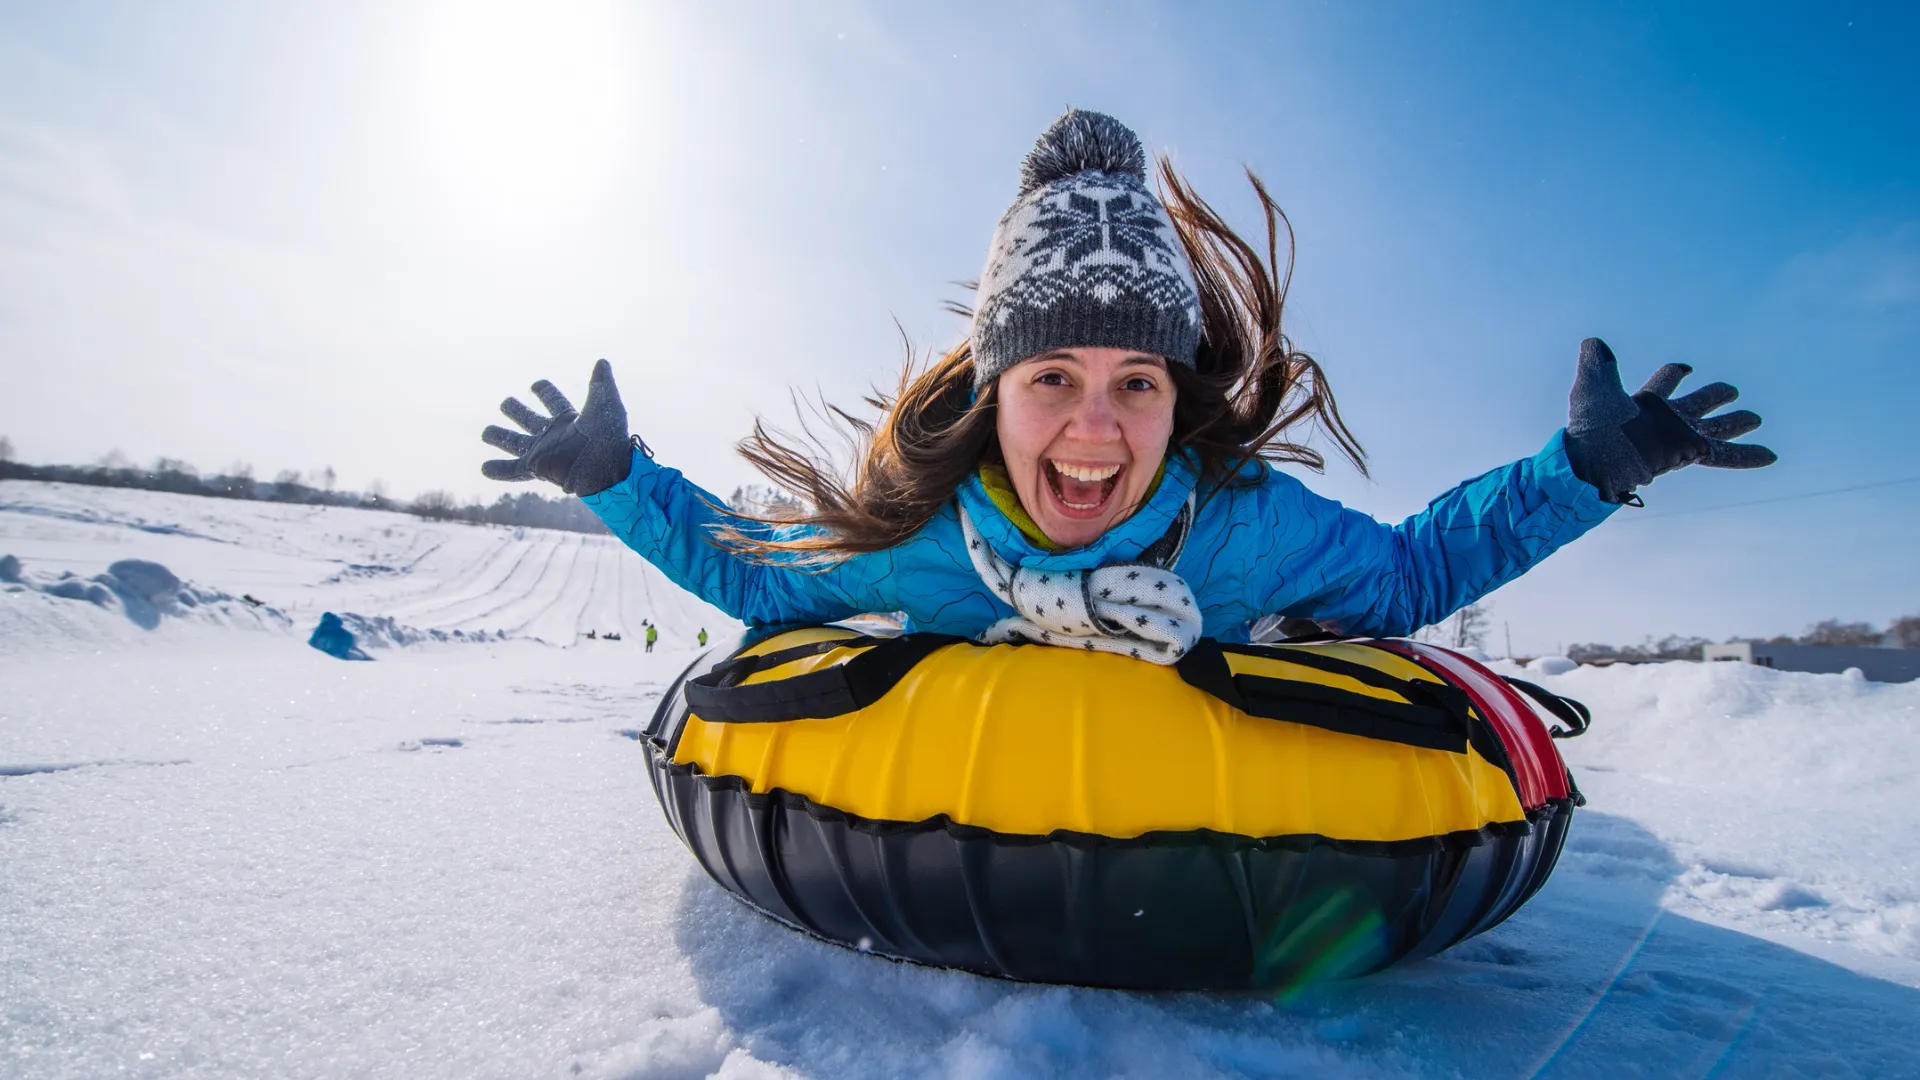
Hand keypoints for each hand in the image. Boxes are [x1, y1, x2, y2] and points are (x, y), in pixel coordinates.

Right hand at [480, 359, 635, 495]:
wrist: (604, 468)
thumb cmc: (609, 438)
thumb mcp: (605, 405)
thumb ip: (601, 384)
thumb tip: (602, 362)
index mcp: (568, 419)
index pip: (553, 400)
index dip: (544, 391)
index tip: (536, 384)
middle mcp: (552, 434)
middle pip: (528, 419)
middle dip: (516, 411)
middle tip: (505, 403)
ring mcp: (542, 451)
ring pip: (514, 442)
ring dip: (499, 437)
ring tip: (485, 432)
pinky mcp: (536, 466)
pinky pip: (512, 470)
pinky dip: (498, 470)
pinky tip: (484, 468)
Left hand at [1563, 338, 1775, 503]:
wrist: (1597, 458)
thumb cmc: (1592, 425)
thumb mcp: (1593, 387)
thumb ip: (1596, 364)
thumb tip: (1593, 342)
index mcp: (1646, 403)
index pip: (1666, 382)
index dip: (1674, 374)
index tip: (1684, 369)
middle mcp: (1666, 420)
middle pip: (1697, 404)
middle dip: (1713, 396)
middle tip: (1732, 390)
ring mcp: (1679, 437)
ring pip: (1716, 428)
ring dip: (1735, 422)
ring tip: (1755, 418)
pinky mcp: (1689, 453)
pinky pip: (1724, 455)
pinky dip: (1746, 456)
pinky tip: (1771, 455)